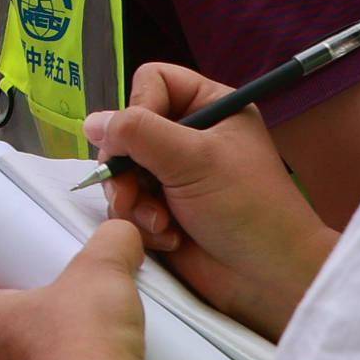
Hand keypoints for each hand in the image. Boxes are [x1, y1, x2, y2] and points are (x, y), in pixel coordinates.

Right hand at [93, 63, 338, 337]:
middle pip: (127, 130)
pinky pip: (128, 207)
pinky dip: (142, 224)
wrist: (268, 278)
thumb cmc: (247, 208)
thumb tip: (91, 122)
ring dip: (134, 202)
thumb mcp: (195, 159)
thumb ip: (140, 132)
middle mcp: (190, 137)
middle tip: (132, 195)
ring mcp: (174, 175)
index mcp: (211, 107)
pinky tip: (169, 238)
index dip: (138, 107)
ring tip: (160, 223)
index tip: (139, 141)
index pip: (153, 81)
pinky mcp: (162, 211)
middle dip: (127, 168)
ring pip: (121, 172)